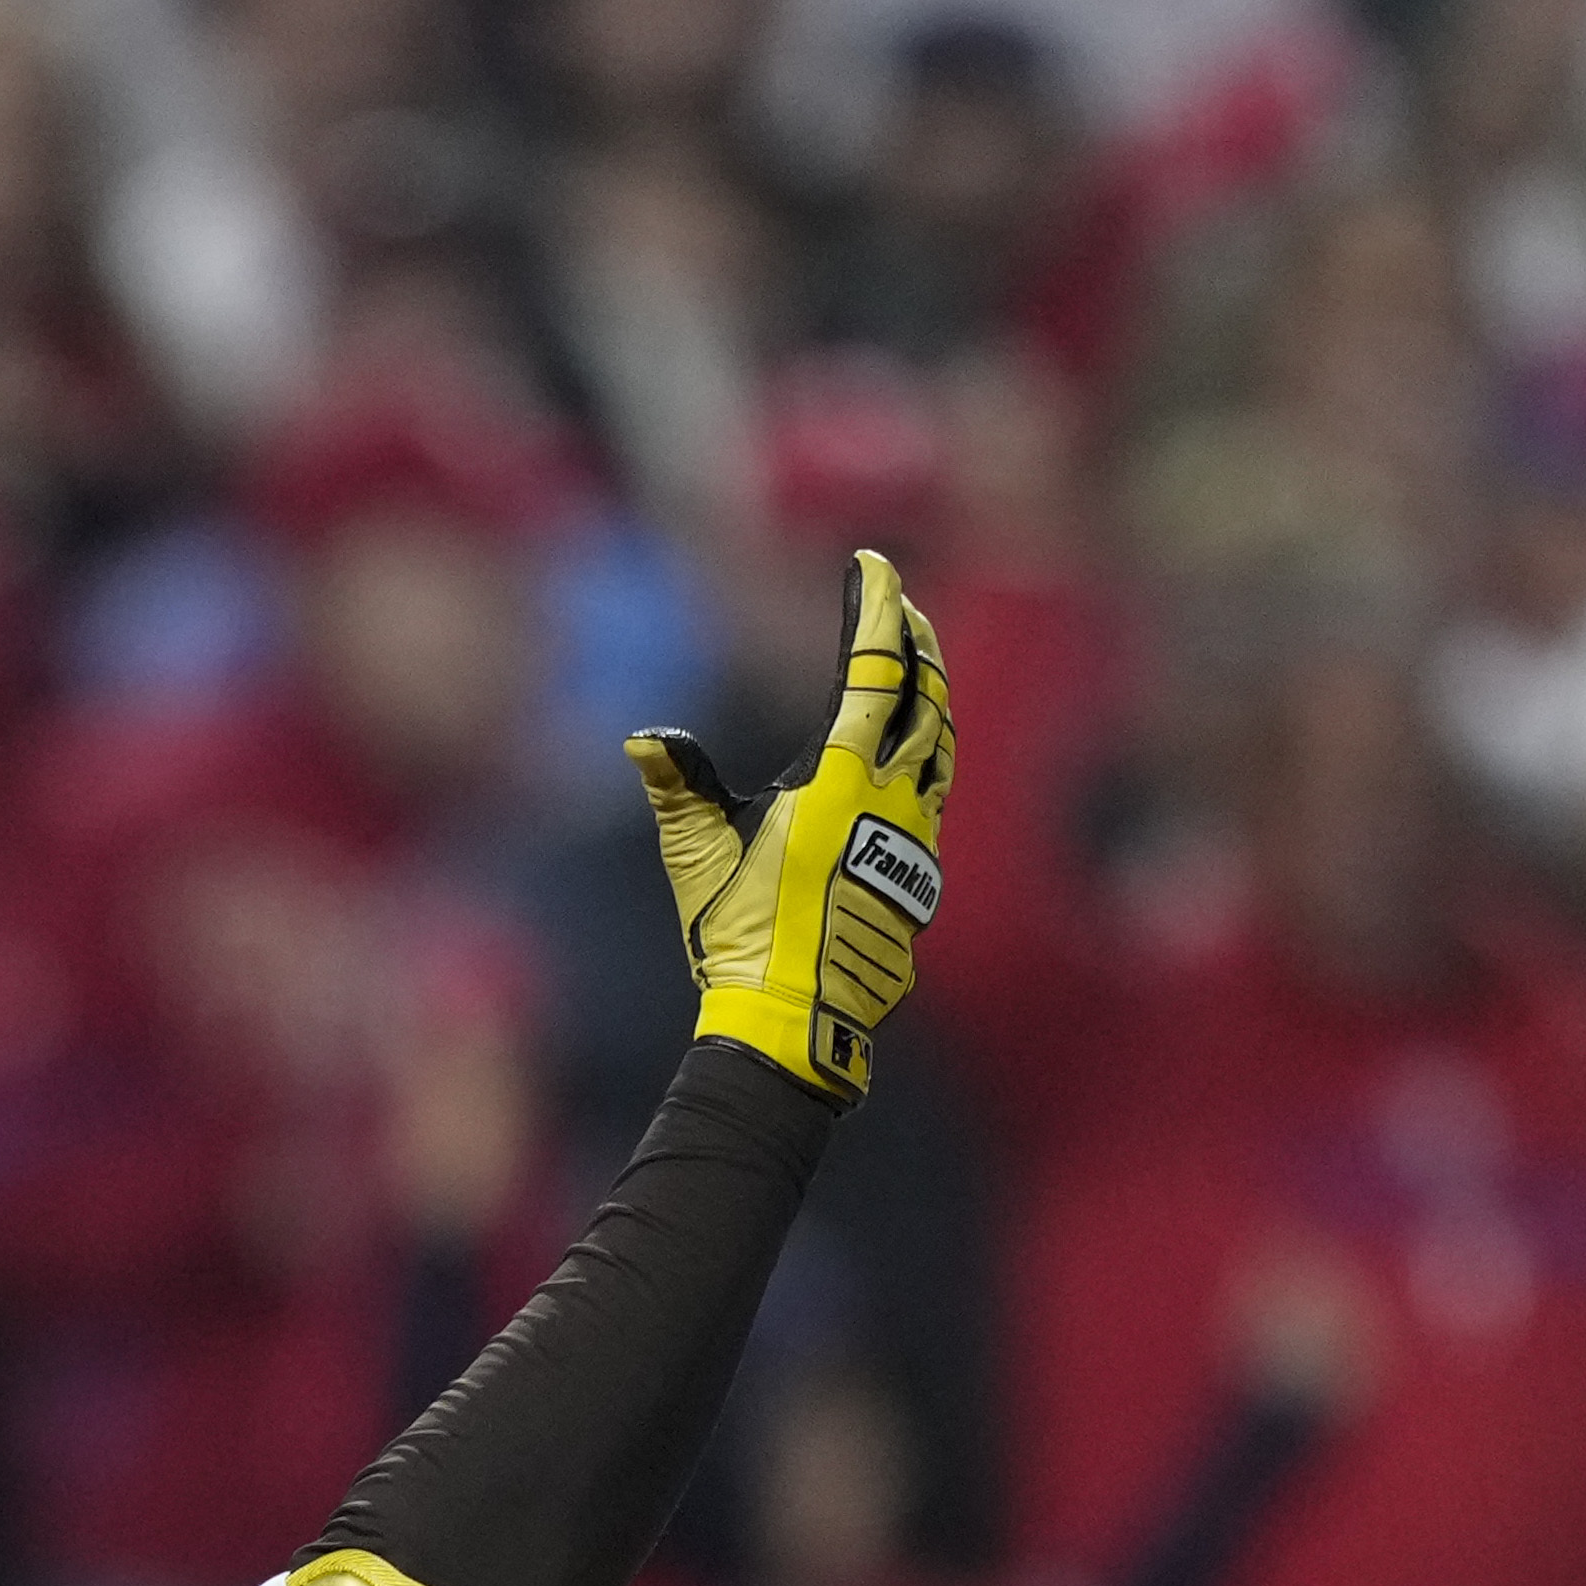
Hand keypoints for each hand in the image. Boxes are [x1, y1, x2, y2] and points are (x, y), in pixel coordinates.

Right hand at [629, 545, 956, 1095]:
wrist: (796, 1020)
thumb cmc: (740, 936)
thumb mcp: (699, 854)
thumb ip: (679, 787)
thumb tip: (643, 739)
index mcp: (842, 779)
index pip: (872, 669)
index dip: (876, 609)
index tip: (873, 566)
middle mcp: (892, 799)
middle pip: (925, 697)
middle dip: (916, 643)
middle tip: (904, 607)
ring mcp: (914, 840)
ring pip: (942, 746)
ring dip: (931, 698)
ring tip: (920, 672)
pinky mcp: (917, 876)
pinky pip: (934, 794)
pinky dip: (927, 755)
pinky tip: (911, 762)